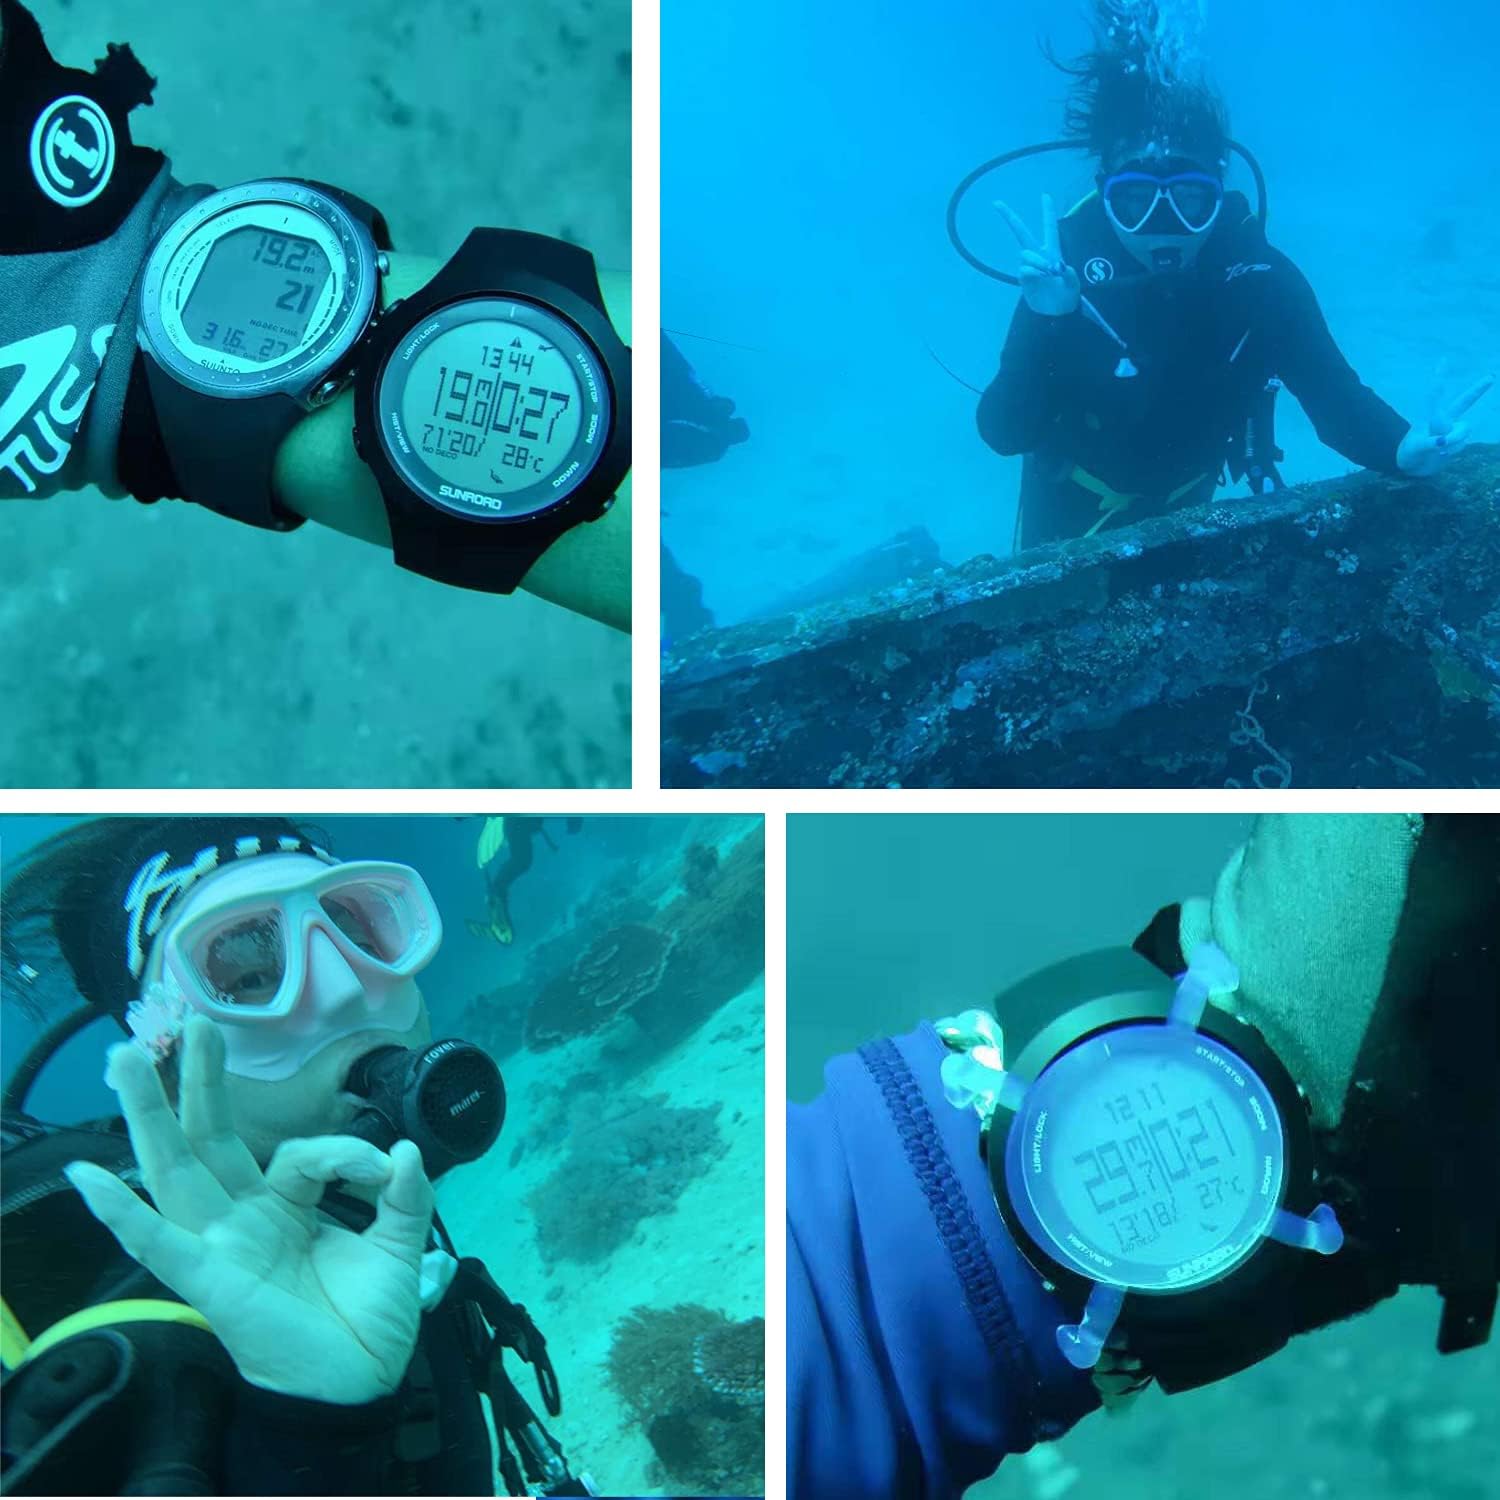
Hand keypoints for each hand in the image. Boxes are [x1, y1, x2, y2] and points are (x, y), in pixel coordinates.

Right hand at [64, 1015, 433, 1404]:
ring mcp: (221, 1246)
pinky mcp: (209, 1281)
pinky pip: (159, 1244)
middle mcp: (245, 1219)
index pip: (304, 1154)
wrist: (360, 1388)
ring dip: (150, 1115)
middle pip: (213, 1138)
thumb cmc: (369, 1321)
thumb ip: (405, 1195)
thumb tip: (405, 1148)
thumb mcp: (400, 1245)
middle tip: (190, 1019)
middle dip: (200, 1080)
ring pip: (177, 1170)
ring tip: (126, 1060)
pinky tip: (92, 1178)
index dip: (346, 1151)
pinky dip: (123, 1214)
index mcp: (287, 1207)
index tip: (386, 1170)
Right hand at [995, 193, 1080, 317]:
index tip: (1045, 195)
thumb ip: (1069, 274)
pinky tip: (1040, 277)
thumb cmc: (1067, 296)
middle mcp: (1039, 255)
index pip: (1050, 228)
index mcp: (1053, 251)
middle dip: (1010, 218)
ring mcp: (1029, 266)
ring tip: (1047, 271)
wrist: (1056, 313)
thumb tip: (1060, 266)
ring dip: (1036, 260)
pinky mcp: (1023, 278)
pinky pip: (1024, 268)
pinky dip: (1032, 270)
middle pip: (1022, 233)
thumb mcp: (1074, 285)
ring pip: (1026, 254)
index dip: (1047, 212)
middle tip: (997, 203)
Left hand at [1396, 368, 1492, 475]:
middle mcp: (1444, 420)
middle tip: (1491, 377)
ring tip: (1439, 448)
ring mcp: (1452, 430)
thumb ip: (1431, 443)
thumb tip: (1445, 440)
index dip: (1439, 377)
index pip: (1434, 395)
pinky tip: (1444, 452)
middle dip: (1477, 390)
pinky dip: (1453, 450)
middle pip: (1463, 402)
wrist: (1414, 467)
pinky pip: (1461, 444)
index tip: (1442, 359)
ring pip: (1463, 431)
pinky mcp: (1458, 441)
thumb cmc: (1410, 454)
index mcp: (1430, 416)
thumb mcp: (1416, 448)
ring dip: (1453, 440)